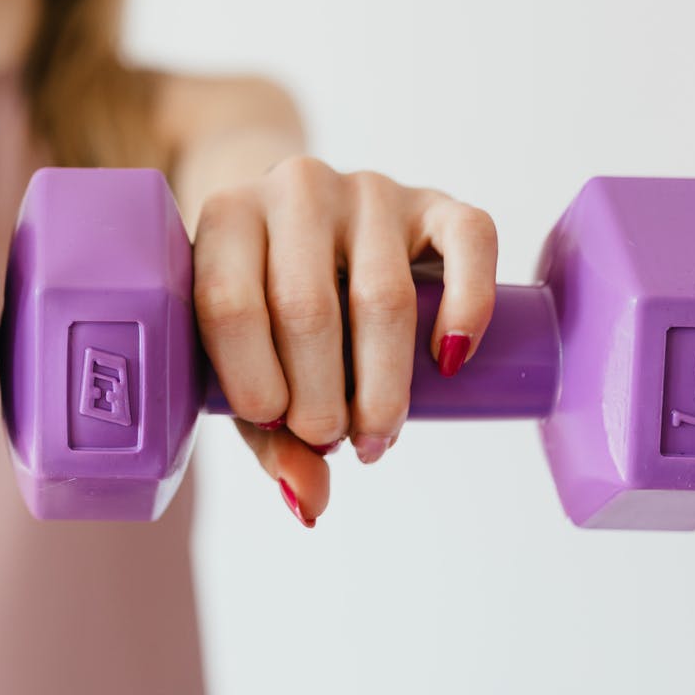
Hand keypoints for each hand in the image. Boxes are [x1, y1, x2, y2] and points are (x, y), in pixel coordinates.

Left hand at [192, 156, 498, 526]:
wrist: (298, 213)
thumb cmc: (263, 300)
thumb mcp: (245, 356)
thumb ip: (266, 431)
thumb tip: (310, 504)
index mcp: (226, 218)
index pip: (229, 302)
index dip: (251, 378)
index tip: (274, 425)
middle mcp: (294, 190)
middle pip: (307, 307)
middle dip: (321, 396)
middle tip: (330, 441)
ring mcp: (368, 190)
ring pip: (383, 293)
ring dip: (385, 384)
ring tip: (376, 436)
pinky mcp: (435, 202)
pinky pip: (469, 242)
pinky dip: (466, 308)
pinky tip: (450, 361)